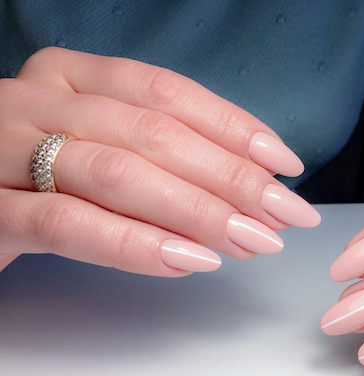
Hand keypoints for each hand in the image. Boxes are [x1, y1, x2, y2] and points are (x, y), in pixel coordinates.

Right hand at [0, 47, 319, 275]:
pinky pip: (68, 226)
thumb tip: (249, 183)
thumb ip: (157, 155)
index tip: (285, 165)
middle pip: (153, 133)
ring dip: (196, 210)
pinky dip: (135, 244)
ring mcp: (5, 152)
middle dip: (231, 176)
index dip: (234, 128)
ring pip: (118, 173)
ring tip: (250, 240)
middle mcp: (37, 101)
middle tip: (284, 213)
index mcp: (69, 76)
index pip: (168, 92)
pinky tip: (189, 260)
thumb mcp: (96, 144)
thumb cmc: (36, 171)